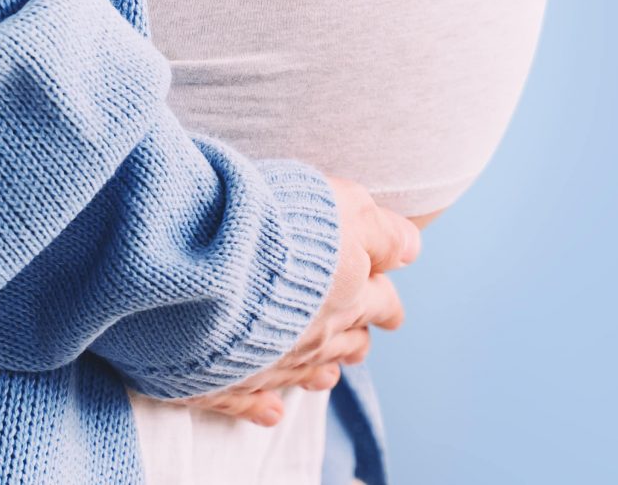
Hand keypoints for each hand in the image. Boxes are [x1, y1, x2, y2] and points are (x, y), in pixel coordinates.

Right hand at [166, 175, 421, 427]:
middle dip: (357, 335)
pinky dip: (264, 406)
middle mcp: (316, 336)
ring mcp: (271, 363)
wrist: (204, 264)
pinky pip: (250, 402)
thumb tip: (413, 249)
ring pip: (308, 375)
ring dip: (321, 370)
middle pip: (350, 343)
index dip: (386, 301)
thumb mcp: (342, 206)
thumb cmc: (275, 226)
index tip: (387, 302)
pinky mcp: (225, 380)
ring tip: (327, 374)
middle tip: (361, 337)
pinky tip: (272, 411)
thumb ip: (383, 230)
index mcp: (347, 294)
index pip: (382, 303)